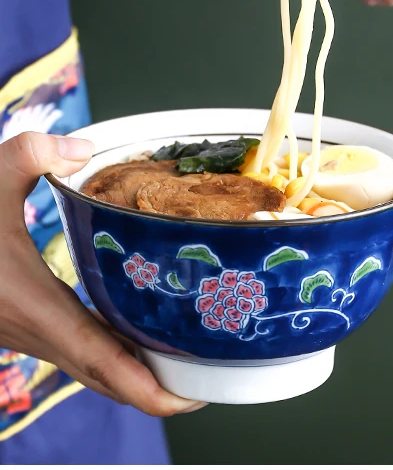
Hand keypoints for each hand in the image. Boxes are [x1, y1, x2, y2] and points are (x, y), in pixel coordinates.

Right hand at [0, 132, 205, 415]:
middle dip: (157, 392)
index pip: (99, 359)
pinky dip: (113, 358)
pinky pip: (79, 354)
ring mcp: (28, 335)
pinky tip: (142, 340)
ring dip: (137, 376)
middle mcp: (33, 331)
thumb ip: (29, 155)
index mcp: (32, 306)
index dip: (146, 387)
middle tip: (210, 385)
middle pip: (105, 378)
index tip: (189, 400)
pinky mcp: (27, 327)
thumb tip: (83, 146)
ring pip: (91, 370)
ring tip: (190, 366)